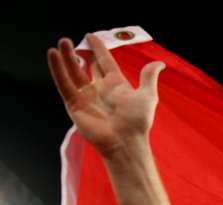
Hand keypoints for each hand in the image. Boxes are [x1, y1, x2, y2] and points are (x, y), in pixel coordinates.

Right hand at [47, 34, 164, 154]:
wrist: (124, 140)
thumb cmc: (137, 121)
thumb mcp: (147, 95)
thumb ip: (149, 77)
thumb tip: (160, 63)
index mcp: (116, 85)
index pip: (104, 62)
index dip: (98, 49)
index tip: (90, 36)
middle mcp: (100, 89)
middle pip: (86, 66)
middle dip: (79, 53)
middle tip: (72, 41)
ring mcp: (86, 96)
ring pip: (73, 72)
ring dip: (67, 57)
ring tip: (62, 42)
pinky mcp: (74, 104)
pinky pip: (64, 83)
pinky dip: (57, 69)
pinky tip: (53, 55)